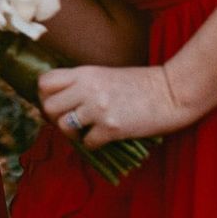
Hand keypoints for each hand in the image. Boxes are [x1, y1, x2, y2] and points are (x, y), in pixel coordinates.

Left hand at [39, 64, 192, 148]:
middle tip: (69, 121)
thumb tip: (62, 100)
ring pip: (64, 126)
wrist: (171, 93)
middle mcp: (87, 89)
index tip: (57, 103)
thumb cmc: (140, 83)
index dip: (45, 96)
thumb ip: (82, 83)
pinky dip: (92, 144)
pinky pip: (87, 143)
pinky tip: (101, 139)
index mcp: (84, 73)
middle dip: (55, 117)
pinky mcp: (112, 128)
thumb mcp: (105, 74)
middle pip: (48, 107)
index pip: (44, 82)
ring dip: (71, 133)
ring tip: (84, 132)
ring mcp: (99, 109)